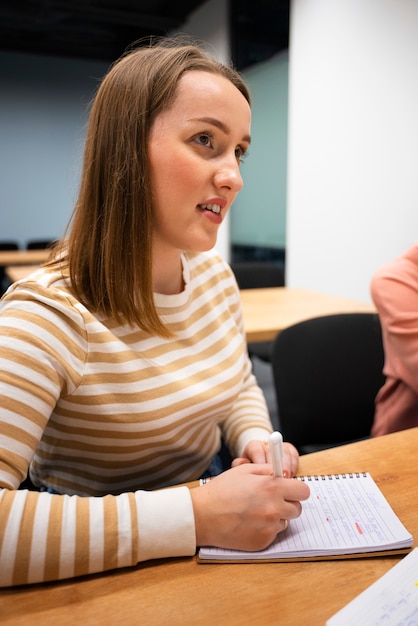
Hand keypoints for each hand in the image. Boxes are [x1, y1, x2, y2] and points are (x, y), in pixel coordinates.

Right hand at [190, 463, 309, 550]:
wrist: (203, 515)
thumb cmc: (221, 490)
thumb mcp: (244, 470)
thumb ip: (268, 470)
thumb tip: (282, 472)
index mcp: (272, 488)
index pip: (303, 491)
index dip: (296, 489)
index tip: (290, 490)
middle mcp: (275, 508)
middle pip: (297, 509)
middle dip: (288, 504)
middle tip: (272, 501)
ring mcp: (269, 527)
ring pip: (285, 522)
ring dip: (276, 517)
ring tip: (255, 512)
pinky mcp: (263, 542)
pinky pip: (272, 534)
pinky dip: (265, 529)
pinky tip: (249, 523)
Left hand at [231, 439, 298, 477]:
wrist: (258, 462)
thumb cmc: (249, 468)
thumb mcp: (241, 468)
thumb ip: (239, 465)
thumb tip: (243, 463)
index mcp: (253, 446)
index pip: (257, 450)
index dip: (261, 462)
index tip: (265, 474)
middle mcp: (267, 444)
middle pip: (273, 450)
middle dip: (276, 465)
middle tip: (278, 476)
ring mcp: (279, 446)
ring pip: (285, 451)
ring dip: (286, 466)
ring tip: (285, 477)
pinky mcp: (290, 450)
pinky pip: (294, 454)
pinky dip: (294, 465)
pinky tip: (291, 474)